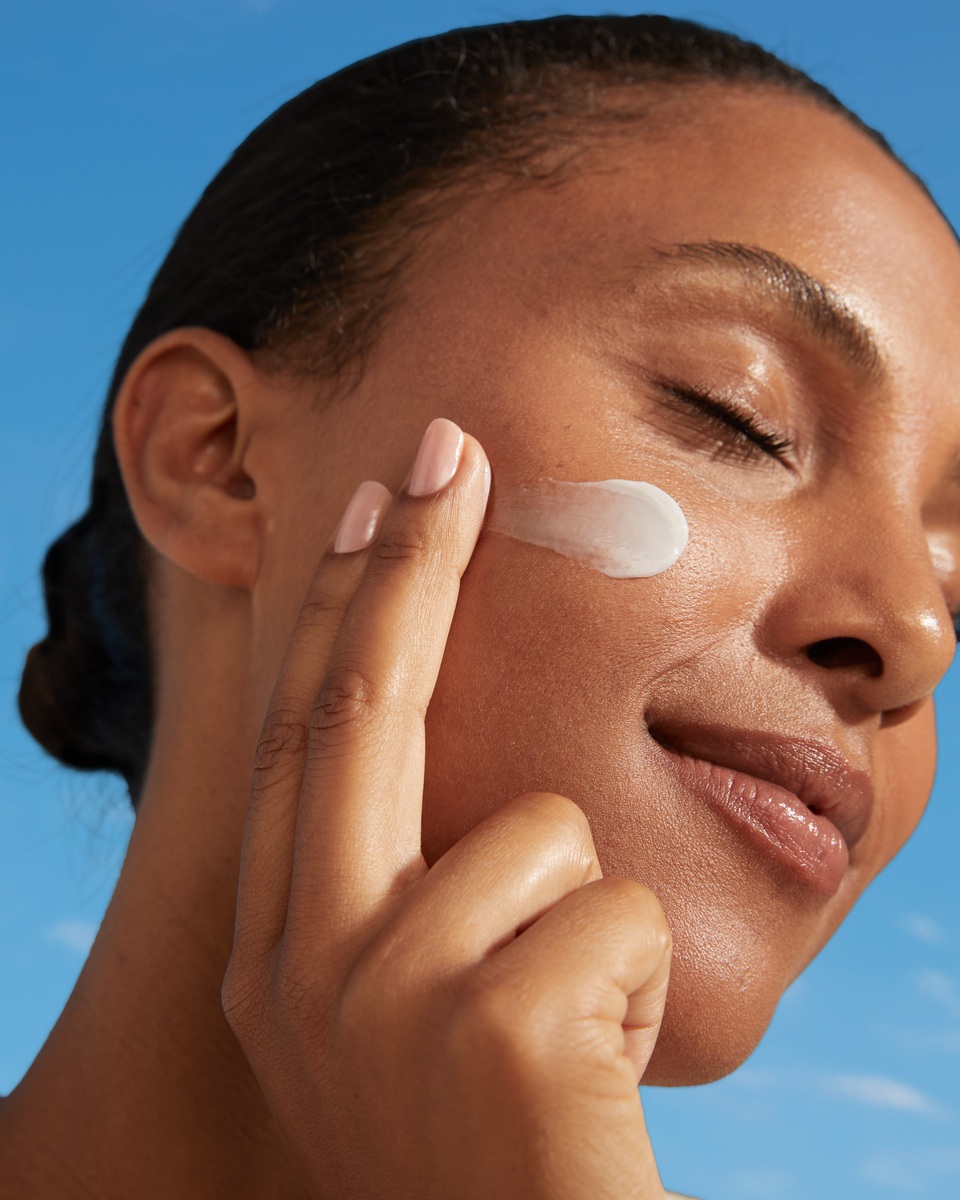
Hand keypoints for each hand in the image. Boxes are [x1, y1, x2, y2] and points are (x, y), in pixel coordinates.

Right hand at [222, 418, 672, 1198]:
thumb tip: (469, 776)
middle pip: (360, 712)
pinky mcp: (492, 1027)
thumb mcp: (410, 1020)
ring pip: (540, 829)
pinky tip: (599, 1070)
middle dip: (407, 564)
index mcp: (281, 961)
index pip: (308, 744)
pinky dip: (635, 979)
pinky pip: (616, 909)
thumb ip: (406, 898)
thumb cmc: (489, 1151)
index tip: (374, 511)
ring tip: (570, 1034)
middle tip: (447, 447)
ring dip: (586, 915)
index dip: (343, 616)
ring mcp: (384, 996)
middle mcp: (304, 970)